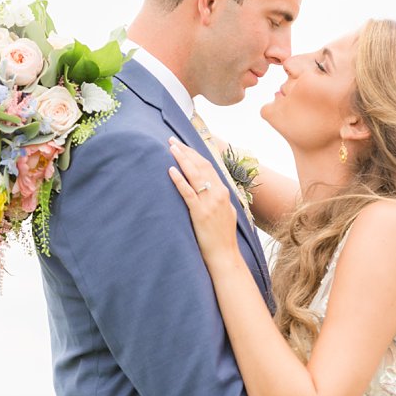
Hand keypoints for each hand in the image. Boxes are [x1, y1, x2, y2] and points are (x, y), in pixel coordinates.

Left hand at [167, 138, 237, 260]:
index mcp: (223, 192)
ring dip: (182, 159)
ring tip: (170, 148)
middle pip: (201, 166)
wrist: (225, 255)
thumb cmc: (222, 236)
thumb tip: (211, 189)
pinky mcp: (200, 213)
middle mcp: (218, 194)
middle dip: (186, 151)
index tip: (182, 144)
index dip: (194, 154)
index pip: (208, 166)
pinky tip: (170, 171)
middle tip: (171, 140)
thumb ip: (218, 199)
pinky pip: (188, 193)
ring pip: (195, 175)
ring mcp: (210, 203)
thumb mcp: (225, 212)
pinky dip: (179, 180)